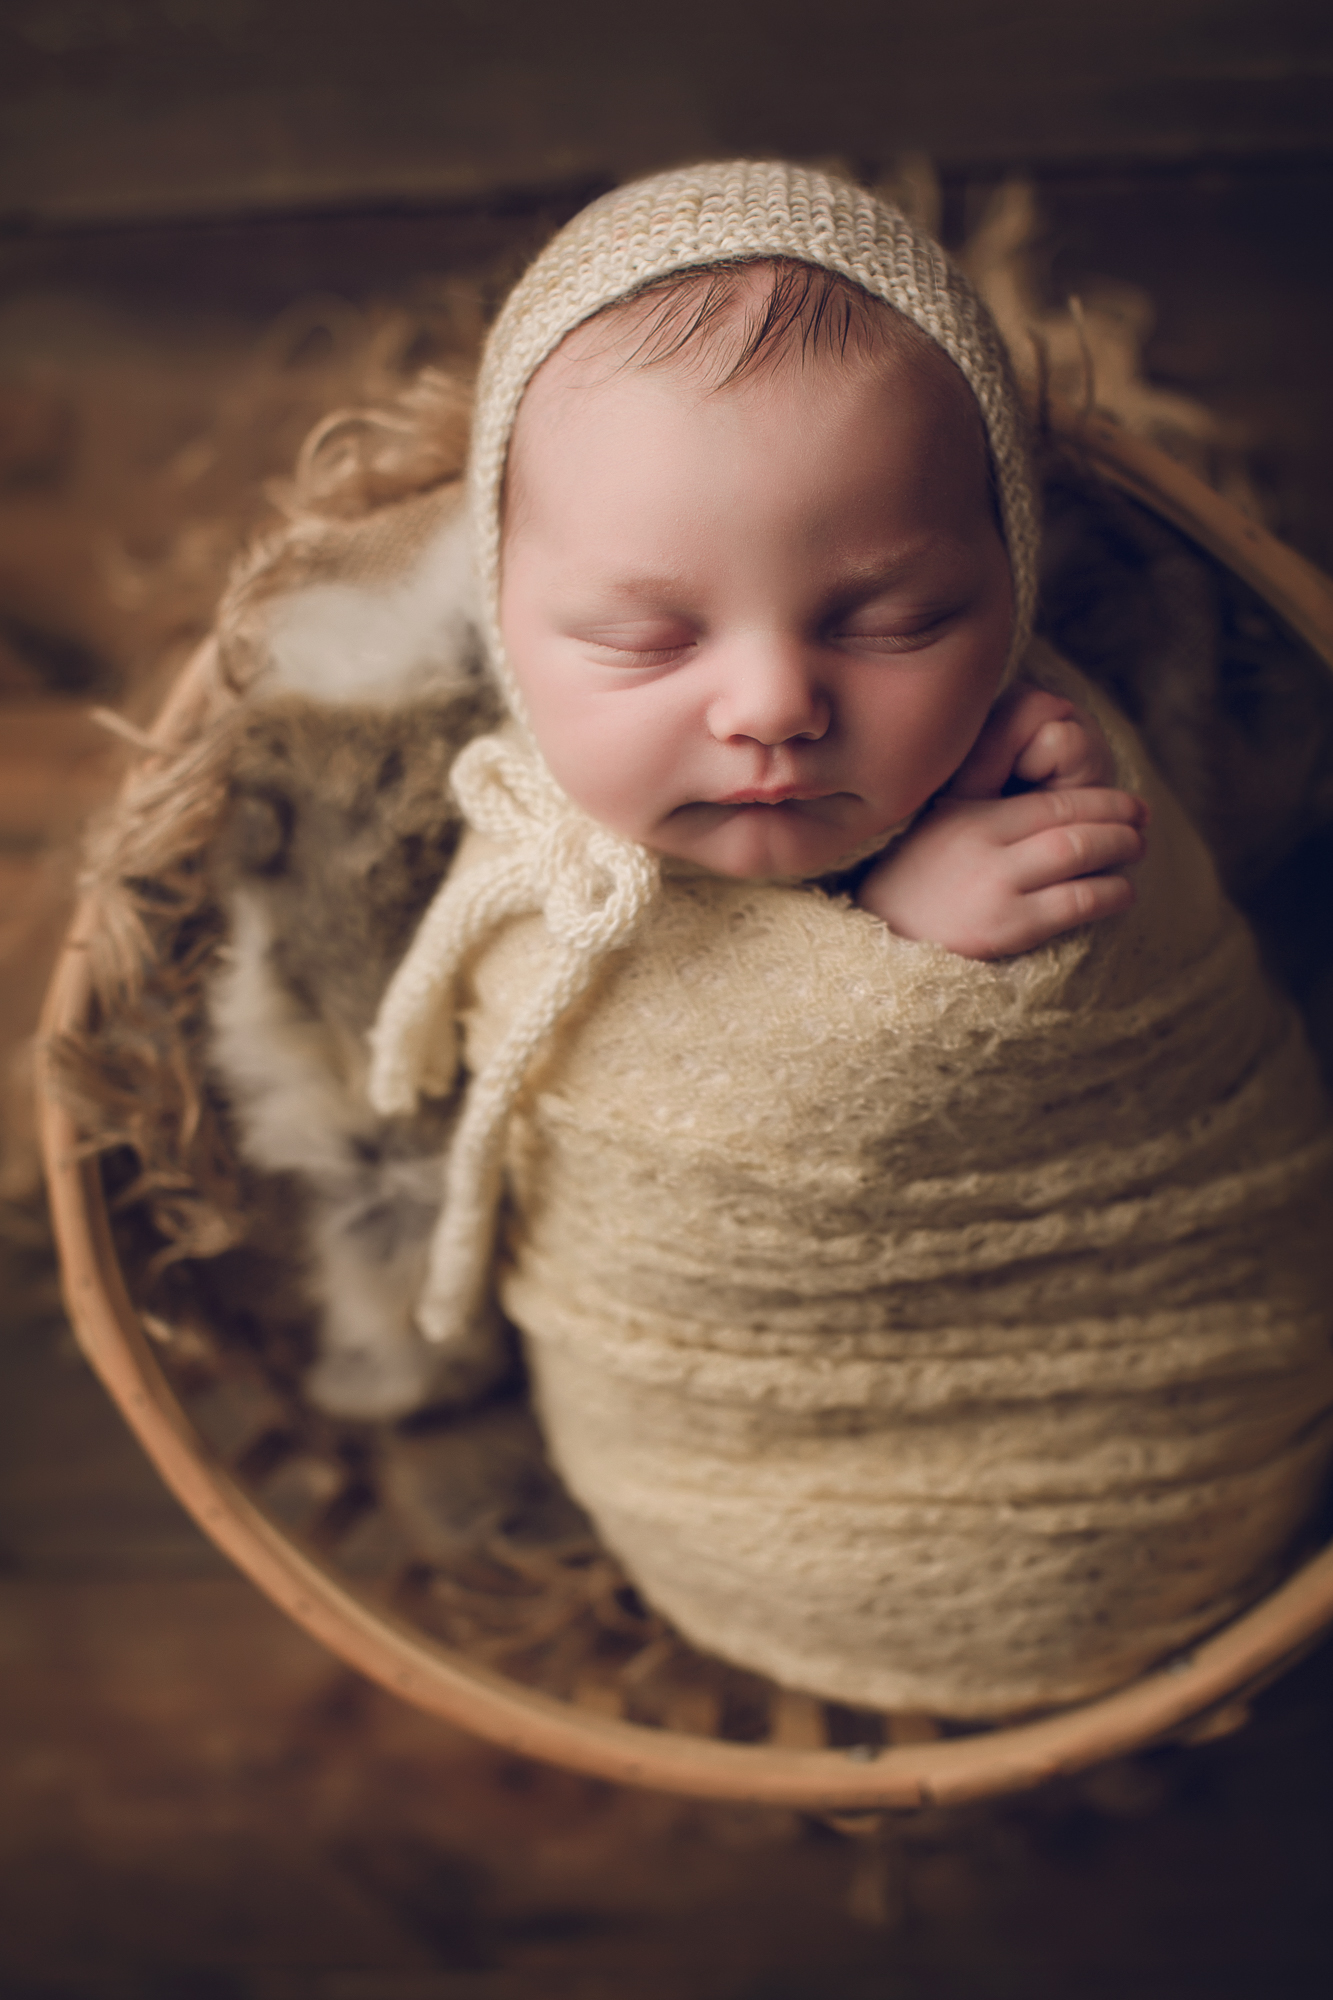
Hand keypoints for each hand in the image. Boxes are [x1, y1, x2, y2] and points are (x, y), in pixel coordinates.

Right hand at [855, 685, 1148, 958]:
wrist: (881, 936)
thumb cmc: (919, 880)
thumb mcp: (943, 825)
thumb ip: (989, 801)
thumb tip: (1052, 793)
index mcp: (969, 813)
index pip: (1052, 800)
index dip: (1103, 800)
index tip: (1131, 804)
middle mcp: (982, 843)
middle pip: (1071, 823)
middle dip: (1120, 822)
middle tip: (1142, 827)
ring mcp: (995, 885)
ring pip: (1078, 854)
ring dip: (1119, 852)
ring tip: (1135, 853)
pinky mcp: (1004, 926)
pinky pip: (1075, 902)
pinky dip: (1109, 893)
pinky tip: (1120, 893)